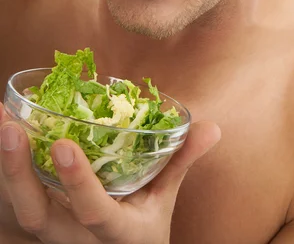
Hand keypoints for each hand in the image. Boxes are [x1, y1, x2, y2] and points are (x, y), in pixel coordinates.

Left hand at [0, 102, 220, 243]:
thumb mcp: (165, 199)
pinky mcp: (37, 226)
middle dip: (18, 173)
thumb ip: (181, 161)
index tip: (64, 145)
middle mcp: (76, 239)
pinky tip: (2, 131)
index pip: (93, 213)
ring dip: (5, 167)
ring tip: (1, 121)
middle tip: (10, 126)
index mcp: (116, 233)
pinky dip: (4, 170)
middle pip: (37, 216)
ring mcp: (52, 235)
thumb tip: (213, 128)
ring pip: (16, 211)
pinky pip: (11, 202)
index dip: (78, 183)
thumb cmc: (144, 227)